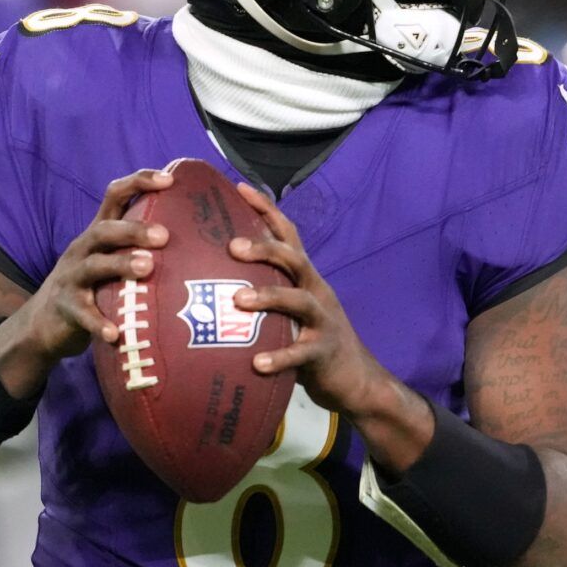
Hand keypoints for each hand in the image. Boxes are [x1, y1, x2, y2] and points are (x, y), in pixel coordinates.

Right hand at [0, 168, 172, 393]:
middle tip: (164, 236)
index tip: (169, 179)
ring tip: (147, 268)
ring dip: (121, 265)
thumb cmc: (93, 289)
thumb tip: (197, 245)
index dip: (139, 182)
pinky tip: (116, 333)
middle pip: (104, 230)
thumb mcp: (111, 261)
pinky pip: (83, 313)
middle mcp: (82, 249)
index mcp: (98, 234)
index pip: (115, 195)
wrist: (45, 324)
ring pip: (94, 266)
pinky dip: (99, 322)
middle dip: (133, 229)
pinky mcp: (66, 308)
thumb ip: (139, 250)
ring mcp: (71, 278)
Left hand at [227, 181, 388, 418]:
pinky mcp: (323, 352)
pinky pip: (300, 352)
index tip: (238, 187)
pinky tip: (257, 362)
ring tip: (238, 299)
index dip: (266, 209)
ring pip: (298, 300)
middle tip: (232, 246)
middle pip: (294, 260)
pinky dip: (279, 357)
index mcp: (305, 278)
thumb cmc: (310, 340)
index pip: (288, 234)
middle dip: (265, 249)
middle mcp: (316, 291)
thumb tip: (210, 282)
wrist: (356, 379)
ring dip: (268, 296)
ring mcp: (323, 320)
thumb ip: (263, 293)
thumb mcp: (290, 310)